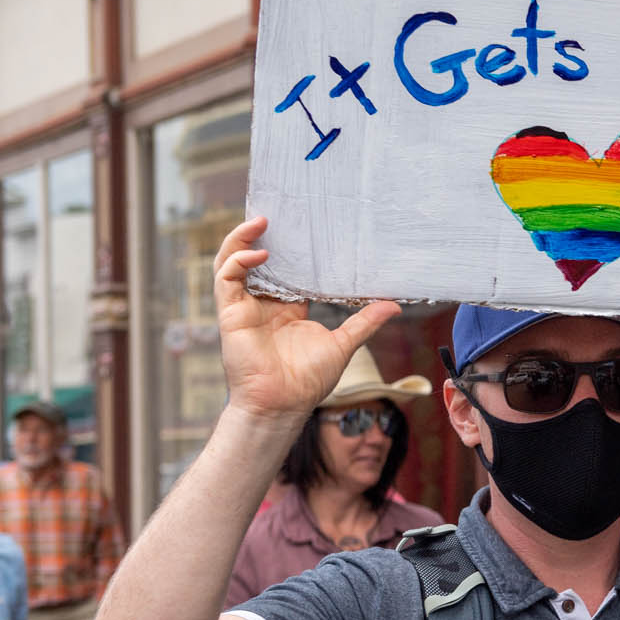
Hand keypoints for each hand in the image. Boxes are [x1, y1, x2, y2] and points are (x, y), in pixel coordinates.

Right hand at [213, 217, 400, 421]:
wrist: (283, 404)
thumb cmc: (308, 381)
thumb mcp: (344, 344)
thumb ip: (364, 322)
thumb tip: (394, 305)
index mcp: (287, 309)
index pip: (285, 270)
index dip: (290, 250)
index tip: (306, 228)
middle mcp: (263, 305)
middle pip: (256, 260)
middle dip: (262, 236)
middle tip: (279, 215)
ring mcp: (244, 307)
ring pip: (232, 262)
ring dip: (242, 240)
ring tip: (260, 221)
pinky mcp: (230, 313)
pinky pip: (226, 278)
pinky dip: (238, 260)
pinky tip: (259, 253)